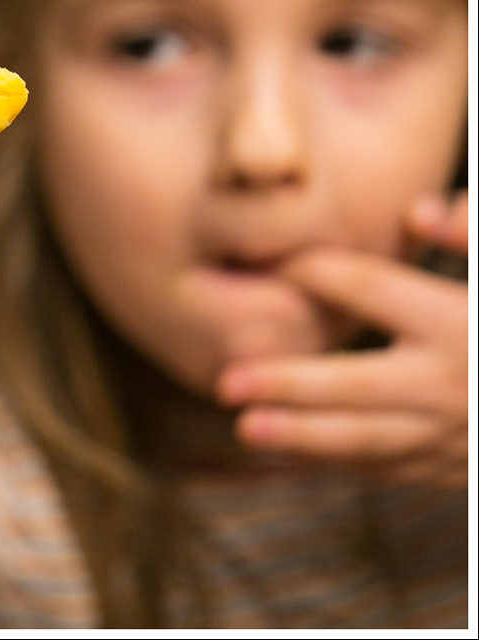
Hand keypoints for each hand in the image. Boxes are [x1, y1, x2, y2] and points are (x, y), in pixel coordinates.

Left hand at [216, 193, 467, 487]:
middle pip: (350, 383)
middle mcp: (449, 384)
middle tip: (228, 380)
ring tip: (247, 428)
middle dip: (287, 382)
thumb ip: (478, 237)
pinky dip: (343, 465)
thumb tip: (418, 210)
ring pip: (364, 442)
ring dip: (302, 437)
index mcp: (459, 325)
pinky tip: (300, 457)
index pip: (369, 289)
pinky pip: (391, 470)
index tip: (278, 263)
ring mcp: (453, 437)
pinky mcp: (459, 471)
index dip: (317, 271)